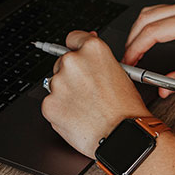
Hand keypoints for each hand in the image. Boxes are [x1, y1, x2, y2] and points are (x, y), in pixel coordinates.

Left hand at [41, 31, 150, 158]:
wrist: (122, 136)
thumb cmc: (126, 109)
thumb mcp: (121, 73)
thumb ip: (98, 58)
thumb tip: (87, 43)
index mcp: (93, 50)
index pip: (73, 38)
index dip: (76, 48)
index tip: (77, 55)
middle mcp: (73, 62)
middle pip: (62, 62)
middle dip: (71, 76)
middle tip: (88, 92)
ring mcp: (58, 83)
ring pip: (56, 84)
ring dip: (66, 93)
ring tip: (86, 107)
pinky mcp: (49, 104)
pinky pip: (51, 104)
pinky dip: (61, 111)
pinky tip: (78, 117)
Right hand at [123, 0, 174, 97]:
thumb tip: (162, 89)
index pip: (154, 31)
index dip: (136, 48)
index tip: (129, 62)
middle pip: (147, 18)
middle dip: (132, 40)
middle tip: (128, 60)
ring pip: (150, 12)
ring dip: (138, 31)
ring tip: (133, 52)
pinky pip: (159, 12)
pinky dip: (147, 26)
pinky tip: (144, 40)